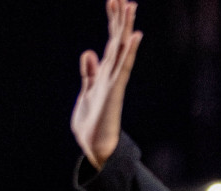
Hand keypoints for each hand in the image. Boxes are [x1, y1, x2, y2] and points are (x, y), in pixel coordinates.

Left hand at [71, 0, 142, 169]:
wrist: (95, 146)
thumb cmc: (91, 123)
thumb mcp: (86, 91)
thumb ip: (89, 72)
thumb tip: (89, 52)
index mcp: (105, 73)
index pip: (110, 42)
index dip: (112, 22)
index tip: (114, 2)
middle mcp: (113, 74)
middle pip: (117, 41)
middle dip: (120, 19)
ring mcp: (115, 81)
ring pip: (122, 49)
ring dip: (126, 28)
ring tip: (129, 6)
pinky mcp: (114, 90)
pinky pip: (123, 66)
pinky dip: (129, 51)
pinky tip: (134, 36)